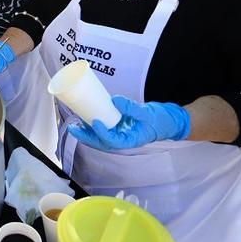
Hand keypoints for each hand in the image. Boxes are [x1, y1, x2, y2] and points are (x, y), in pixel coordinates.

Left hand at [68, 95, 190, 150]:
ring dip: (86, 131)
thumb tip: (114, 100)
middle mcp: (122, 139)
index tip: (94, 122)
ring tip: (73, 123)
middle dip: (86, 135)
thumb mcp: (148, 114)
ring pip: (99, 136)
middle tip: (73, 127)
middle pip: (100, 141)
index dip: (101, 134)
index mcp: (130, 140)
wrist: (167, 120)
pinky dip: (92, 124)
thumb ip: (132, 108)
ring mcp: (119, 133)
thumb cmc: (160, 120)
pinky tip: (83, 118)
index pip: (113, 141)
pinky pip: (102, 127)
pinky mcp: (117, 126)